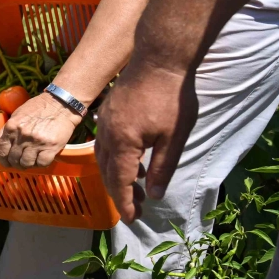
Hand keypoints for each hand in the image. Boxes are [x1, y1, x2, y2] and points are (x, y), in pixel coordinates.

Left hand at [0, 91, 82, 168]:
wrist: (60, 104)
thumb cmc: (37, 108)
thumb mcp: (16, 116)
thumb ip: (2, 132)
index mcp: (11, 127)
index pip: (1, 150)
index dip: (3, 160)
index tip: (6, 161)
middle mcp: (22, 135)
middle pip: (13, 159)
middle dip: (14, 163)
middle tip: (19, 162)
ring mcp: (37, 142)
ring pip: (26, 163)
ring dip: (27, 165)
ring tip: (30, 161)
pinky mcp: (51, 146)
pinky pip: (42, 163)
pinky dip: (40, 164)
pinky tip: (41, 159)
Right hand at [96, 62, 199, 222]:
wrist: (159, 59)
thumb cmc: (172, 98)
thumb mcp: (174, 137)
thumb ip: (164, 168)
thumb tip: (156, 194)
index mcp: (124, 143)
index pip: (121, 181)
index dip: (126, 202)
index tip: (133, 219)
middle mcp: (107, 134)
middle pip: (108, 172)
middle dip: (120, 194)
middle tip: (136, 210)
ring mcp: (104, 122)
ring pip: (104, 158)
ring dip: (117, 177)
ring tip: (135, 189)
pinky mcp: (108, 112)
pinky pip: (105, 144)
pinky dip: (115, 160)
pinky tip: (130, 161)